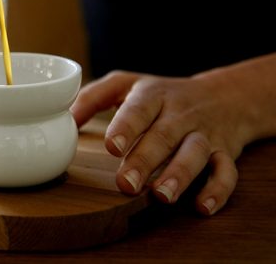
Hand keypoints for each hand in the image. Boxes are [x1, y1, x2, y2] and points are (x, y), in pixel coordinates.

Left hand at [70, 65, 267, 215]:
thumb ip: (92, 97)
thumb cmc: (161, 93)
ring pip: (195, 154)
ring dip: (179, 175)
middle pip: (163, 136)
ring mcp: (204, 134)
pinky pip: (226, 173)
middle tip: (125, 184)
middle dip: (145, 161)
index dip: (126, 127)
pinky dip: (217, 190)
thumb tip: (63, 118)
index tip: (112, 146)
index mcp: (152, 95)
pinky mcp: (225, 153)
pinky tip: (201, 206)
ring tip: (161, 196)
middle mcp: (179, 114)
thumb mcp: (126, 84)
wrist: (223, 96)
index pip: (138, 109)